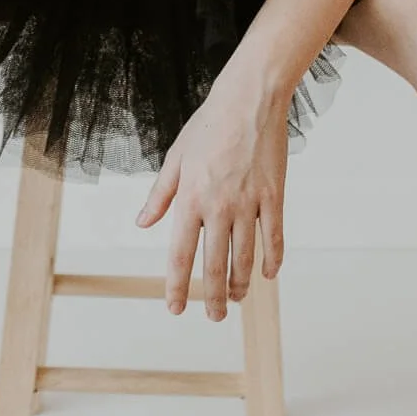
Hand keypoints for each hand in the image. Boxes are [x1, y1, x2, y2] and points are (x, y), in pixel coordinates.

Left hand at [134, 61, 289, 319]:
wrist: (249, 100)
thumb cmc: (208, 125)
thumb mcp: (175, 158)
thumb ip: (160, 195)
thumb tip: (143, 224)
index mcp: (189, 199)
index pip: (180, 255)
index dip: (177, 286)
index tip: (175, 308)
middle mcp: (218, 207)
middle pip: (214, 265)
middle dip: (212, 296)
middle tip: (212, 315)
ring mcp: (249, 204)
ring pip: (245, 257)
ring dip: (240, 284)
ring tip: (235, 299)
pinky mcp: (273, 197)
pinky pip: (274, 237)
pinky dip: (271, 260)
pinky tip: (266, 275)